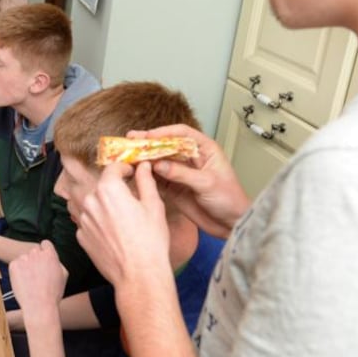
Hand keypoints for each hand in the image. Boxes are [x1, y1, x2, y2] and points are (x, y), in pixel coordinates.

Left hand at [9, 240, 68, 310]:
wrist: (39, 305)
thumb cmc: (53, 293)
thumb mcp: (63, 276)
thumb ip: (57, 263)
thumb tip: (52, 259)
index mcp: (50, 255)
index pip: (46, 244)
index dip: (45, 251)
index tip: (43, 260)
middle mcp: (37, 254)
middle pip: (34, 251)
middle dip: (35, 259)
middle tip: (36, 274)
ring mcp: (24, 259)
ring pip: (24, 258)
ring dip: (26, 266)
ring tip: (30, 282)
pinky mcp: (13, 265)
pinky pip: (15, 265)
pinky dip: (17, 272)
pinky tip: (23, 283)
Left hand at [75, 162, 171, 286]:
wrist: (138, 274)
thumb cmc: (150, 240)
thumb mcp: (154, 206)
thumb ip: (145, 181)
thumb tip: (143, 166)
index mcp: (108, 189)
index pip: (113, 168)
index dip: (124, 168)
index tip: (132, 173)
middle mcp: (90, 201)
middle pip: (103, 188)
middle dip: (116, 191)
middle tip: (132, 203)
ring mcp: (83, 220)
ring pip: (95, 206)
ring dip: (106, 208)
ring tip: (124, 223)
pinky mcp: (81, 237)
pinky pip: (90, 223)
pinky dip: (100, 224)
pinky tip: (115, 235)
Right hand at [133, 124, 249, 237]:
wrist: (231, 224)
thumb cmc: (229, 199)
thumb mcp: (207, 183)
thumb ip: (182, 173)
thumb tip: (158, 165)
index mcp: (204, 150)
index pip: (181, 134)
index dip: (163, 132)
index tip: (147, 136)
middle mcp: (190, 158)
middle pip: (166, 145)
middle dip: (148, 143)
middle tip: (130, 140)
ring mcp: (180, 172)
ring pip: (158, 161)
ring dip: (143, 158)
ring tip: (126, 156)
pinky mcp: (173, 187)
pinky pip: (156, 178)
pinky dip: (145, 175)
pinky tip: (133, 172)